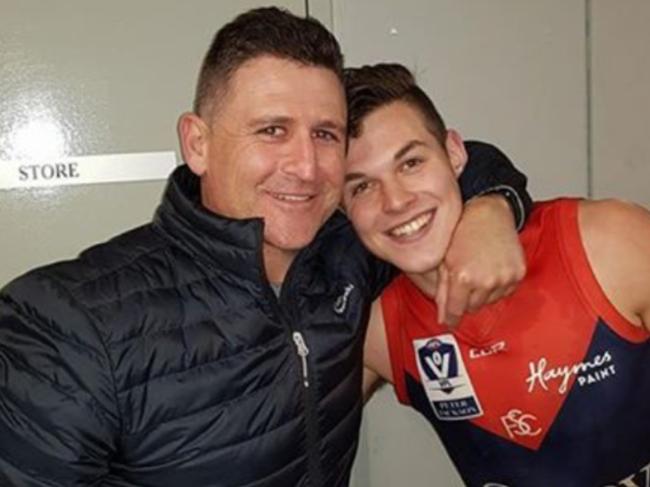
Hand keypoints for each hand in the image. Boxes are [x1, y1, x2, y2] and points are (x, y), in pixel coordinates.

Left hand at [437, 195, 525, 325]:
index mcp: (463, 277)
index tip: (449, 321)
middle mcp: (485, 280)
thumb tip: (443, 318)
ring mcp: (504, 278)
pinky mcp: (518, 274)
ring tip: (478, 271)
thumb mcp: (444, 262)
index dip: (451, 318)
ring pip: (489, 302)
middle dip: (465, 299)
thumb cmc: (462, 233)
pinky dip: (497, 286)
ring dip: (482, 293)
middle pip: (473, 308)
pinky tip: (490, 270)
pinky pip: (505, 292)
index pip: (456, 311)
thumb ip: (442, 292)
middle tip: (463, 281)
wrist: (487, 214)